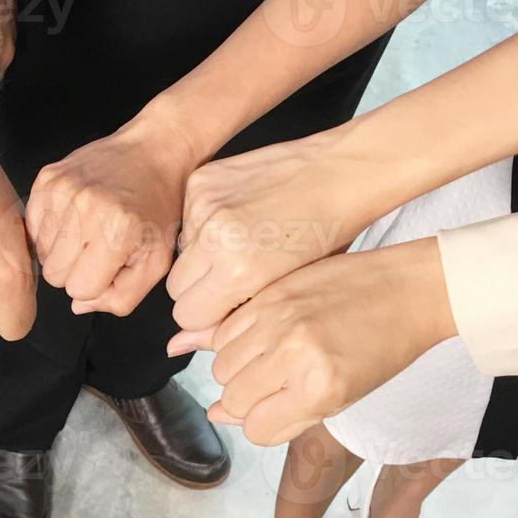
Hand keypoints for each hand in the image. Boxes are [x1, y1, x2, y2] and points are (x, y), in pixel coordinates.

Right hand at [27, 115, 194, 315]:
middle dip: (75, 269)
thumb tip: (79, 306)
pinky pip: (31, 226)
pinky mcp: (46, 178)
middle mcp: (85, 208)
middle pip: (54, 275)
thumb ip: (122, 296)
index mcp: (117, 232)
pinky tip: (74, 216)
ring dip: (61, 249)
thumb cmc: (158, 208)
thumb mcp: (156, 261)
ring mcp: (62, 190)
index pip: (78, 289)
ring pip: (40, 252)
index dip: (95, 284)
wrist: (153, 152)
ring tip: (87, 229)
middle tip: (98, 247)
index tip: (110, 264)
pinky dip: (50, 228)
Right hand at [166, 131, 370, 352]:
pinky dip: (207, 223)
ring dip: (203, 254)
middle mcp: (215, 236)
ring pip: (180, 252)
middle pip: (176, 288)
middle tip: (236, 276)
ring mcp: (205, 204)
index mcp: (240, 270)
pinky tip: (242, 216)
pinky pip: (187, 218)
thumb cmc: (327, 233)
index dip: (211, 314)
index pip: (187, 315)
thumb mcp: (286, 290)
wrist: (341, 172)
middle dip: (200, 289)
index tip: (234, 302)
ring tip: (245, 242)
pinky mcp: (202, 180)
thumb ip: (230, 320)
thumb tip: (176, 345)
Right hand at [195, 238, 456, 446]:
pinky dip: (236, 341)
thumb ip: (280, 415)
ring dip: (239, 371)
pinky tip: (264, 338)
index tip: (282, 411)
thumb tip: (217, 416)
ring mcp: (278, 319)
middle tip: (279, 386)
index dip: (265, 425)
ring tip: (271, 361)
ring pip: (221, 366)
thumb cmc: (383, 348)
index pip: (256, 429)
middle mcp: (294, 353)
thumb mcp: (341, 397)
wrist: (407, 290)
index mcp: (320, 389)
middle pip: (234, 398)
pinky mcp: (271, 294)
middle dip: (249, 400)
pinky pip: (226, 331)